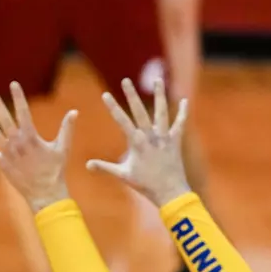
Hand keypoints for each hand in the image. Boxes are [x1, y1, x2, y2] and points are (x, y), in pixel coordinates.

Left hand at [0, 81, 75, 213]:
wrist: (45, 193)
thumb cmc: (56, 170)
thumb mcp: (63, 147)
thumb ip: (67, 129)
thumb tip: (74, 112)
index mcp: (31, 136)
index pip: (23, 111)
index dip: (18, 96)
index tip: (13, 84)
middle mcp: (16, 142)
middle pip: (4, 118)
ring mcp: (7, 153)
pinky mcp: (0, 165)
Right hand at [86, 77, 192, 207]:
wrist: (170, 191)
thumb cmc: (145, 185)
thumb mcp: (123, 175)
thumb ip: (104, 167)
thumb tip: (87, 165)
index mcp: (136, 143)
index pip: (121, 121)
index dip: (113, 107)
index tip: (105, 94)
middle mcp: (151, 136)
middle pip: (140, 111)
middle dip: (131, 95)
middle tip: (126, 80)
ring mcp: (164, 137)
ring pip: (161, 112)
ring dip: (159, 95)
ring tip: (158, 80)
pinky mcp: (175, 141)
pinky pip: (179, 124)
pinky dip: (182, 112)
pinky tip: (184, 100)